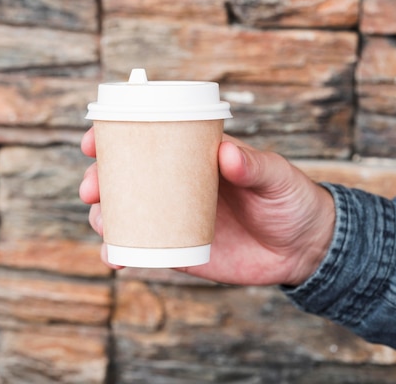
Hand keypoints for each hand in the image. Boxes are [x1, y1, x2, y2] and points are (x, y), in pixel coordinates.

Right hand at [79, 127, 335, 286]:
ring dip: (103, 215)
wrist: (303, 249)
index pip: (148, 140)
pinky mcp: (178, 249)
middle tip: (91, 188)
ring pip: (126, 213)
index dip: (114, 138)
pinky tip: (114, 256)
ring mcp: (174, 218)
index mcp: (193, 158)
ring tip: (100, 220)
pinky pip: (142, 249)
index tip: (93, 141)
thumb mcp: (276, 176)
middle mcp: (176, 186)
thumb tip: (226, 154)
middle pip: (125, 178)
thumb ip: (254, 165)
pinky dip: (122, 252)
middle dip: (98, 180)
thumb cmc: (290, 200)